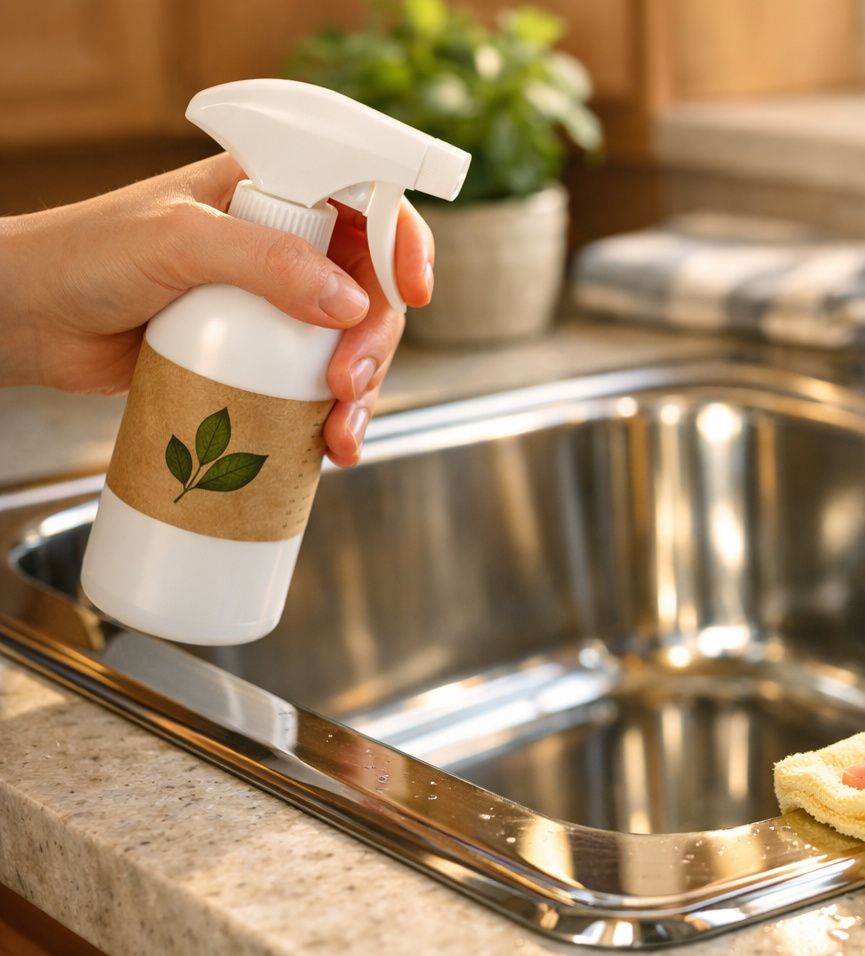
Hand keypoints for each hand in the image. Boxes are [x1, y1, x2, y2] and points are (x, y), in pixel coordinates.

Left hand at [0, 154, 434, 465]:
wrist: (27, 321)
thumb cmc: (84, 256)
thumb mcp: (176, 243)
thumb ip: (264, 260)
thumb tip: (348, 303)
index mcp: (273, 188)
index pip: (366, 201)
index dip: (403, 243)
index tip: (413, 292)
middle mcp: (284, 242)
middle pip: (371, 286)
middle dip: (375, 341)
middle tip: (346, 383)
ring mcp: (274, 303)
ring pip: (352, 343)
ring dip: (362, 391)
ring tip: (338, 433)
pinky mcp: (258, 356)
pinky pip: (315, 384)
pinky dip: (331, 417)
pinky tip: (329, 446)